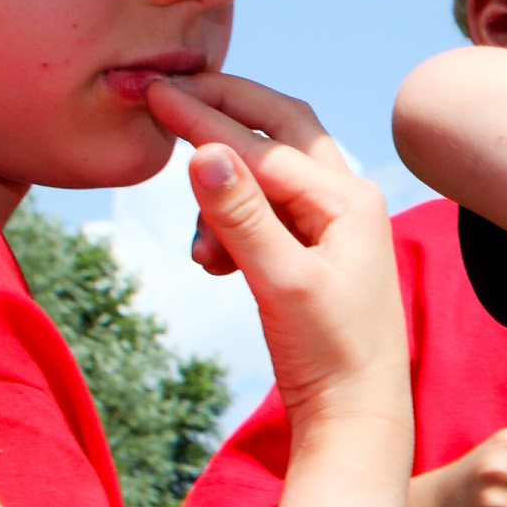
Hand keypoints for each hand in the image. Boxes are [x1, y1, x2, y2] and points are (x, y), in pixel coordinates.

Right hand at [151, 75, 406, 440]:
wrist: (354, 415)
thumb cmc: (329, 354)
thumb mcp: (280, 283)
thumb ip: (240, 216)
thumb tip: (203, 151)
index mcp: (348, 199)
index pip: (262, 141)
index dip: (204, 117)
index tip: (152, 91)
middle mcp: (347, 198)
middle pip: (277, 127)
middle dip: (223, 109)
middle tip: (168, 94)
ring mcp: (332, 221)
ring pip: (263, 174)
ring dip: (221, 198)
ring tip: (205, 255)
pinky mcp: (313, 248)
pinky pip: (261, 212)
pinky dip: (229, 227)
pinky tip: (215, 264)